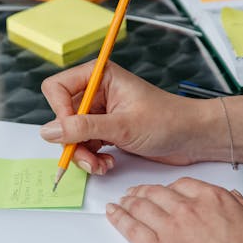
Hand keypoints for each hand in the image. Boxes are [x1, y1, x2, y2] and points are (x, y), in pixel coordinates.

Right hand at [40, 62, 219, 173]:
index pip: (57, 88)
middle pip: (62, 117)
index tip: (71, 133)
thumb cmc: (168, 121)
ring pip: (72, 136)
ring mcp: (100, 113)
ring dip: (83, 155)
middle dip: (72, 141)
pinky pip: (84, 145)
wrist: (192, 137)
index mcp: (99, 76)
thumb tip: (49, 131)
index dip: (59, 113)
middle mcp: (96, 92)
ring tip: (101, 165)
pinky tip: (108, 164)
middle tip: (88, 158)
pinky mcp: (106, 130)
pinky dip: (92, 158)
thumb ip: (83, 128)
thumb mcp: (122, 126)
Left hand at [106, 177, 242, 242]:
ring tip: (121, 203)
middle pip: (158, 194)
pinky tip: (113, 215)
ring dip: (128, 202)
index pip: (182, 186)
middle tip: (135, 194)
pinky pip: (132, 229)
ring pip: (142, 207)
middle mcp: (190, 209)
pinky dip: (119, 219)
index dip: (168, 189)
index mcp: (215, 200)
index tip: (163, 192)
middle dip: (143, 192)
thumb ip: (242, 208)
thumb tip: (233, 199)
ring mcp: (173, 229)